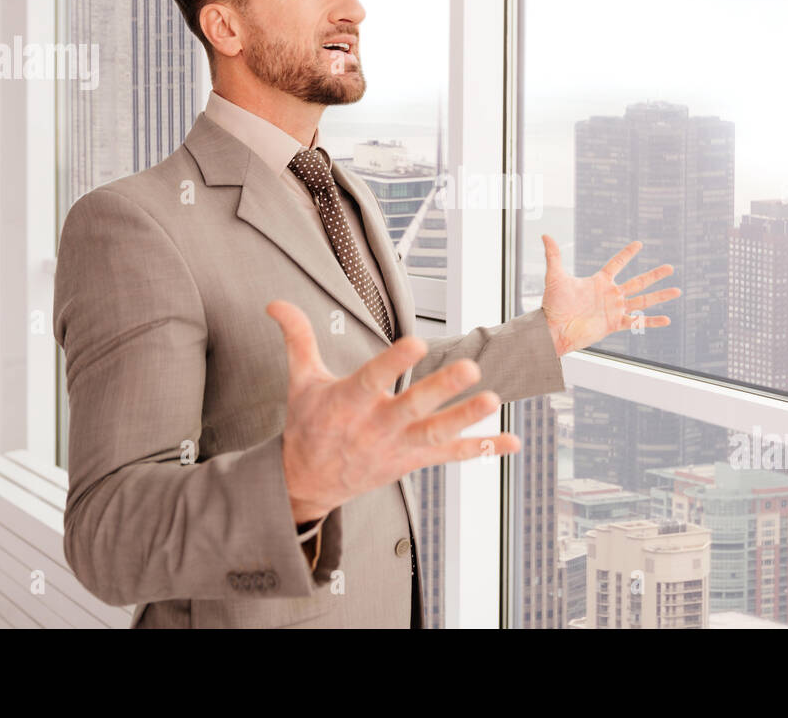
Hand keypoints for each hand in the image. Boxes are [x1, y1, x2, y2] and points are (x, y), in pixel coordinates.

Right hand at [266, 300, 517, 523]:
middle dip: (442, 390)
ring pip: (435, 434)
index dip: (394, 362)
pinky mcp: (412, 461)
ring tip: (493, 399)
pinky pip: (451, 456)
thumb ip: (297, 339)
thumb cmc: (308, 425)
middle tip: (471, 370)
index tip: (416, 342)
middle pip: (412, 408)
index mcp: (348, 403)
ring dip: (466, 418)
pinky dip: (482, 449)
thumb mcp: (301, 382)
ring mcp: (397, 447)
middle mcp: (375, 427)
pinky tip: (512, 441)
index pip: (373, 379)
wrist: (307, 483)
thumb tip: (275, 303)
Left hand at [540, 236, 681, 355]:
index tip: (639, 244)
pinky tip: (667, 319)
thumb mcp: (554, 277)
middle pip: (638, 282)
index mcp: (599, 281)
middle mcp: (610, 294)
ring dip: (660, 296)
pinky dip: (651, 321)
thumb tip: (545, 235)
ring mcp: (614, 309)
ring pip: (643, 300)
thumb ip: (553, 256)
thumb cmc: (552, 305)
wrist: (553, 329)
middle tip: (671, 267)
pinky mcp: (614, 323)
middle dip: (654, 275)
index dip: (627, 254)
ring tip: (677, 290)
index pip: (617, 263)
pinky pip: (637, 322)